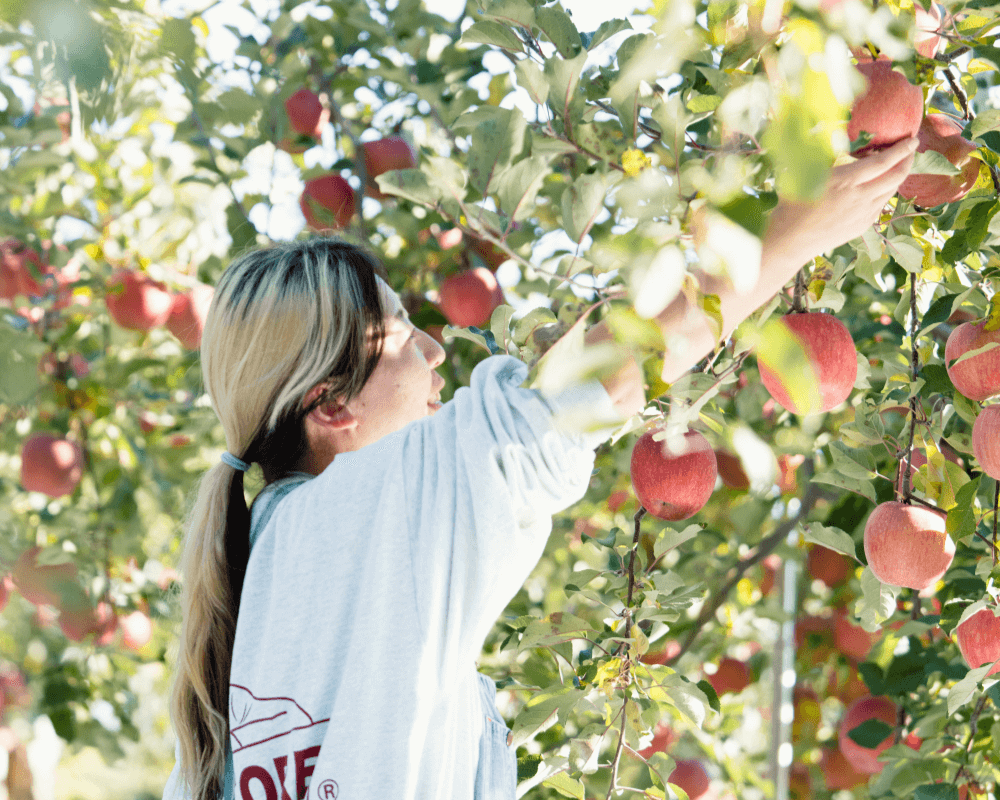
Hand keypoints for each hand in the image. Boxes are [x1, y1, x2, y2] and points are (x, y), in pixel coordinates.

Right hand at [762, 137, 918, 271]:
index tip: (912, 138)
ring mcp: (863, 214)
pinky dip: (884, 192)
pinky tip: (879, 188)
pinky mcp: (862, 226)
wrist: (790, 239)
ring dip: (897, 176)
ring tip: (896, 167)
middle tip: (911, 150)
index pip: (883, 161)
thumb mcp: (805, 172)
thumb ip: (824, 154)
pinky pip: (880, 205)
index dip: (901, 149)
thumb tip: (832, 133)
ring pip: (891, 191)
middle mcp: (859, 197)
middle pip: (895, 176)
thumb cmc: (792, 202)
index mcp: (845, 180)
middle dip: (908, 160)